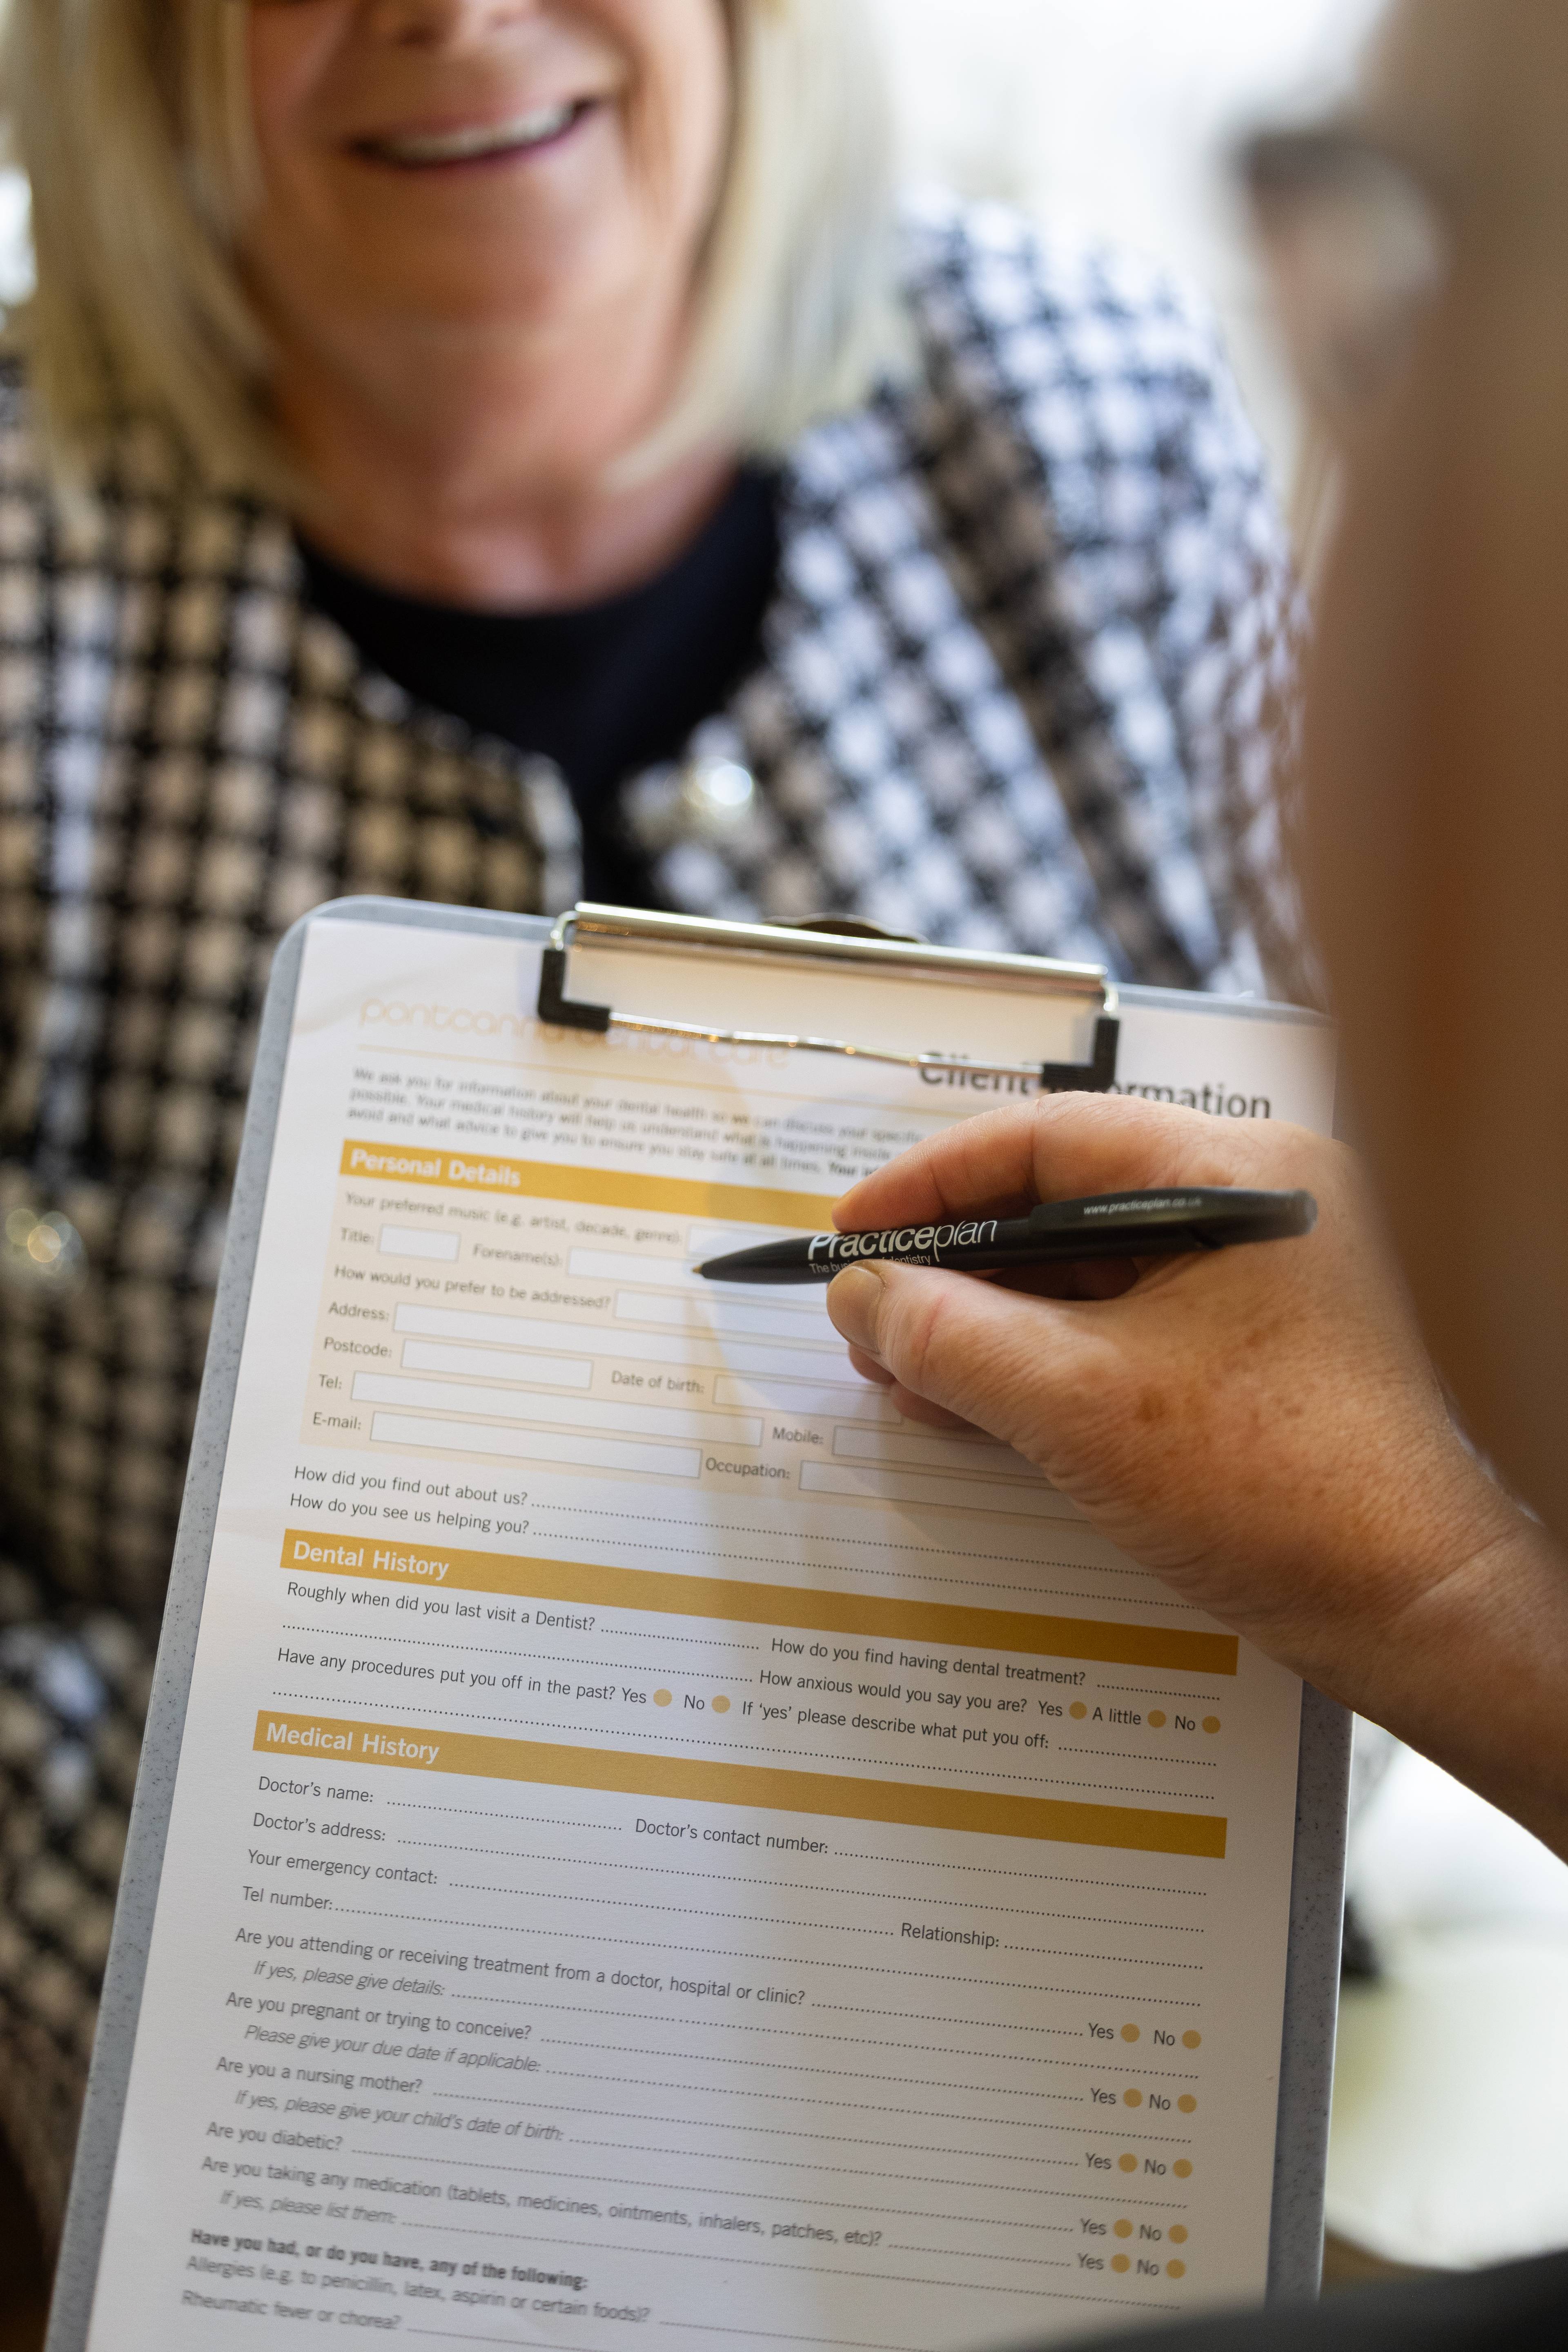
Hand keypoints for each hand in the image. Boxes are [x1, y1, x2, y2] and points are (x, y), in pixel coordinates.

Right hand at [825, 1095, 1567, 1851]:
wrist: (1417, 1610)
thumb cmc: (1287, 1492)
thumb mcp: (1080, 1404)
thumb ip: (954, 1337)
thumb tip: (865, 1298)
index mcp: (1240, 1175)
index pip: (1050, 1137)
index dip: (932, 1181)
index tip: (854, 1228)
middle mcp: (1259, 1209)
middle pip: (1065, 1204)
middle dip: (954, 1265)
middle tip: (867, 1313)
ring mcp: (1262, 1286)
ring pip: (1089, 1277)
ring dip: (988, 1324)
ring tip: (899, 1370)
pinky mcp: (1254, 1358)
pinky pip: (1124, 1332)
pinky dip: (1042, 1364)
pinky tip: (969, 1401)